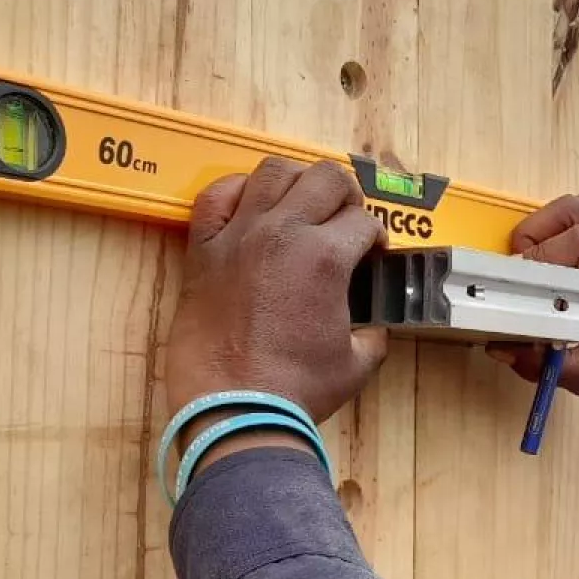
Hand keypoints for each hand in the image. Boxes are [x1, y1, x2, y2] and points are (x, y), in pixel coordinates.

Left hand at [166, 157, 390, 437]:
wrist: (233, 407)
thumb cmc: (297, 389)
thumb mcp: (356, 365)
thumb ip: (372, 337)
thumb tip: (374, 329)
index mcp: (327, 257)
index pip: (364, 221)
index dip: (375, 238)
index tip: (372, 255)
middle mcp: (284, 232)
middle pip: (326, 178)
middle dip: (345, 196)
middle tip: (343, 221)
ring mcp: (239, 234)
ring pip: (273, 171)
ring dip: (296, 182)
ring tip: (300, 205)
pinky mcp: (203, 247)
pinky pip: (217, 195)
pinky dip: (237, 191)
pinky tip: (251, 207)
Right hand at [484, 193, 578, 421]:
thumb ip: (543, 363)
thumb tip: (500, 347)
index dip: (544, 252)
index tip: (522, 281)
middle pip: (578, 210)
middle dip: (539, 229)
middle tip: (521, 266)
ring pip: (577, 214)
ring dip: (544, 231)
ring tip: (527, 267)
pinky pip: (576, 234)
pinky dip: (551, 242)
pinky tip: (540, 276)